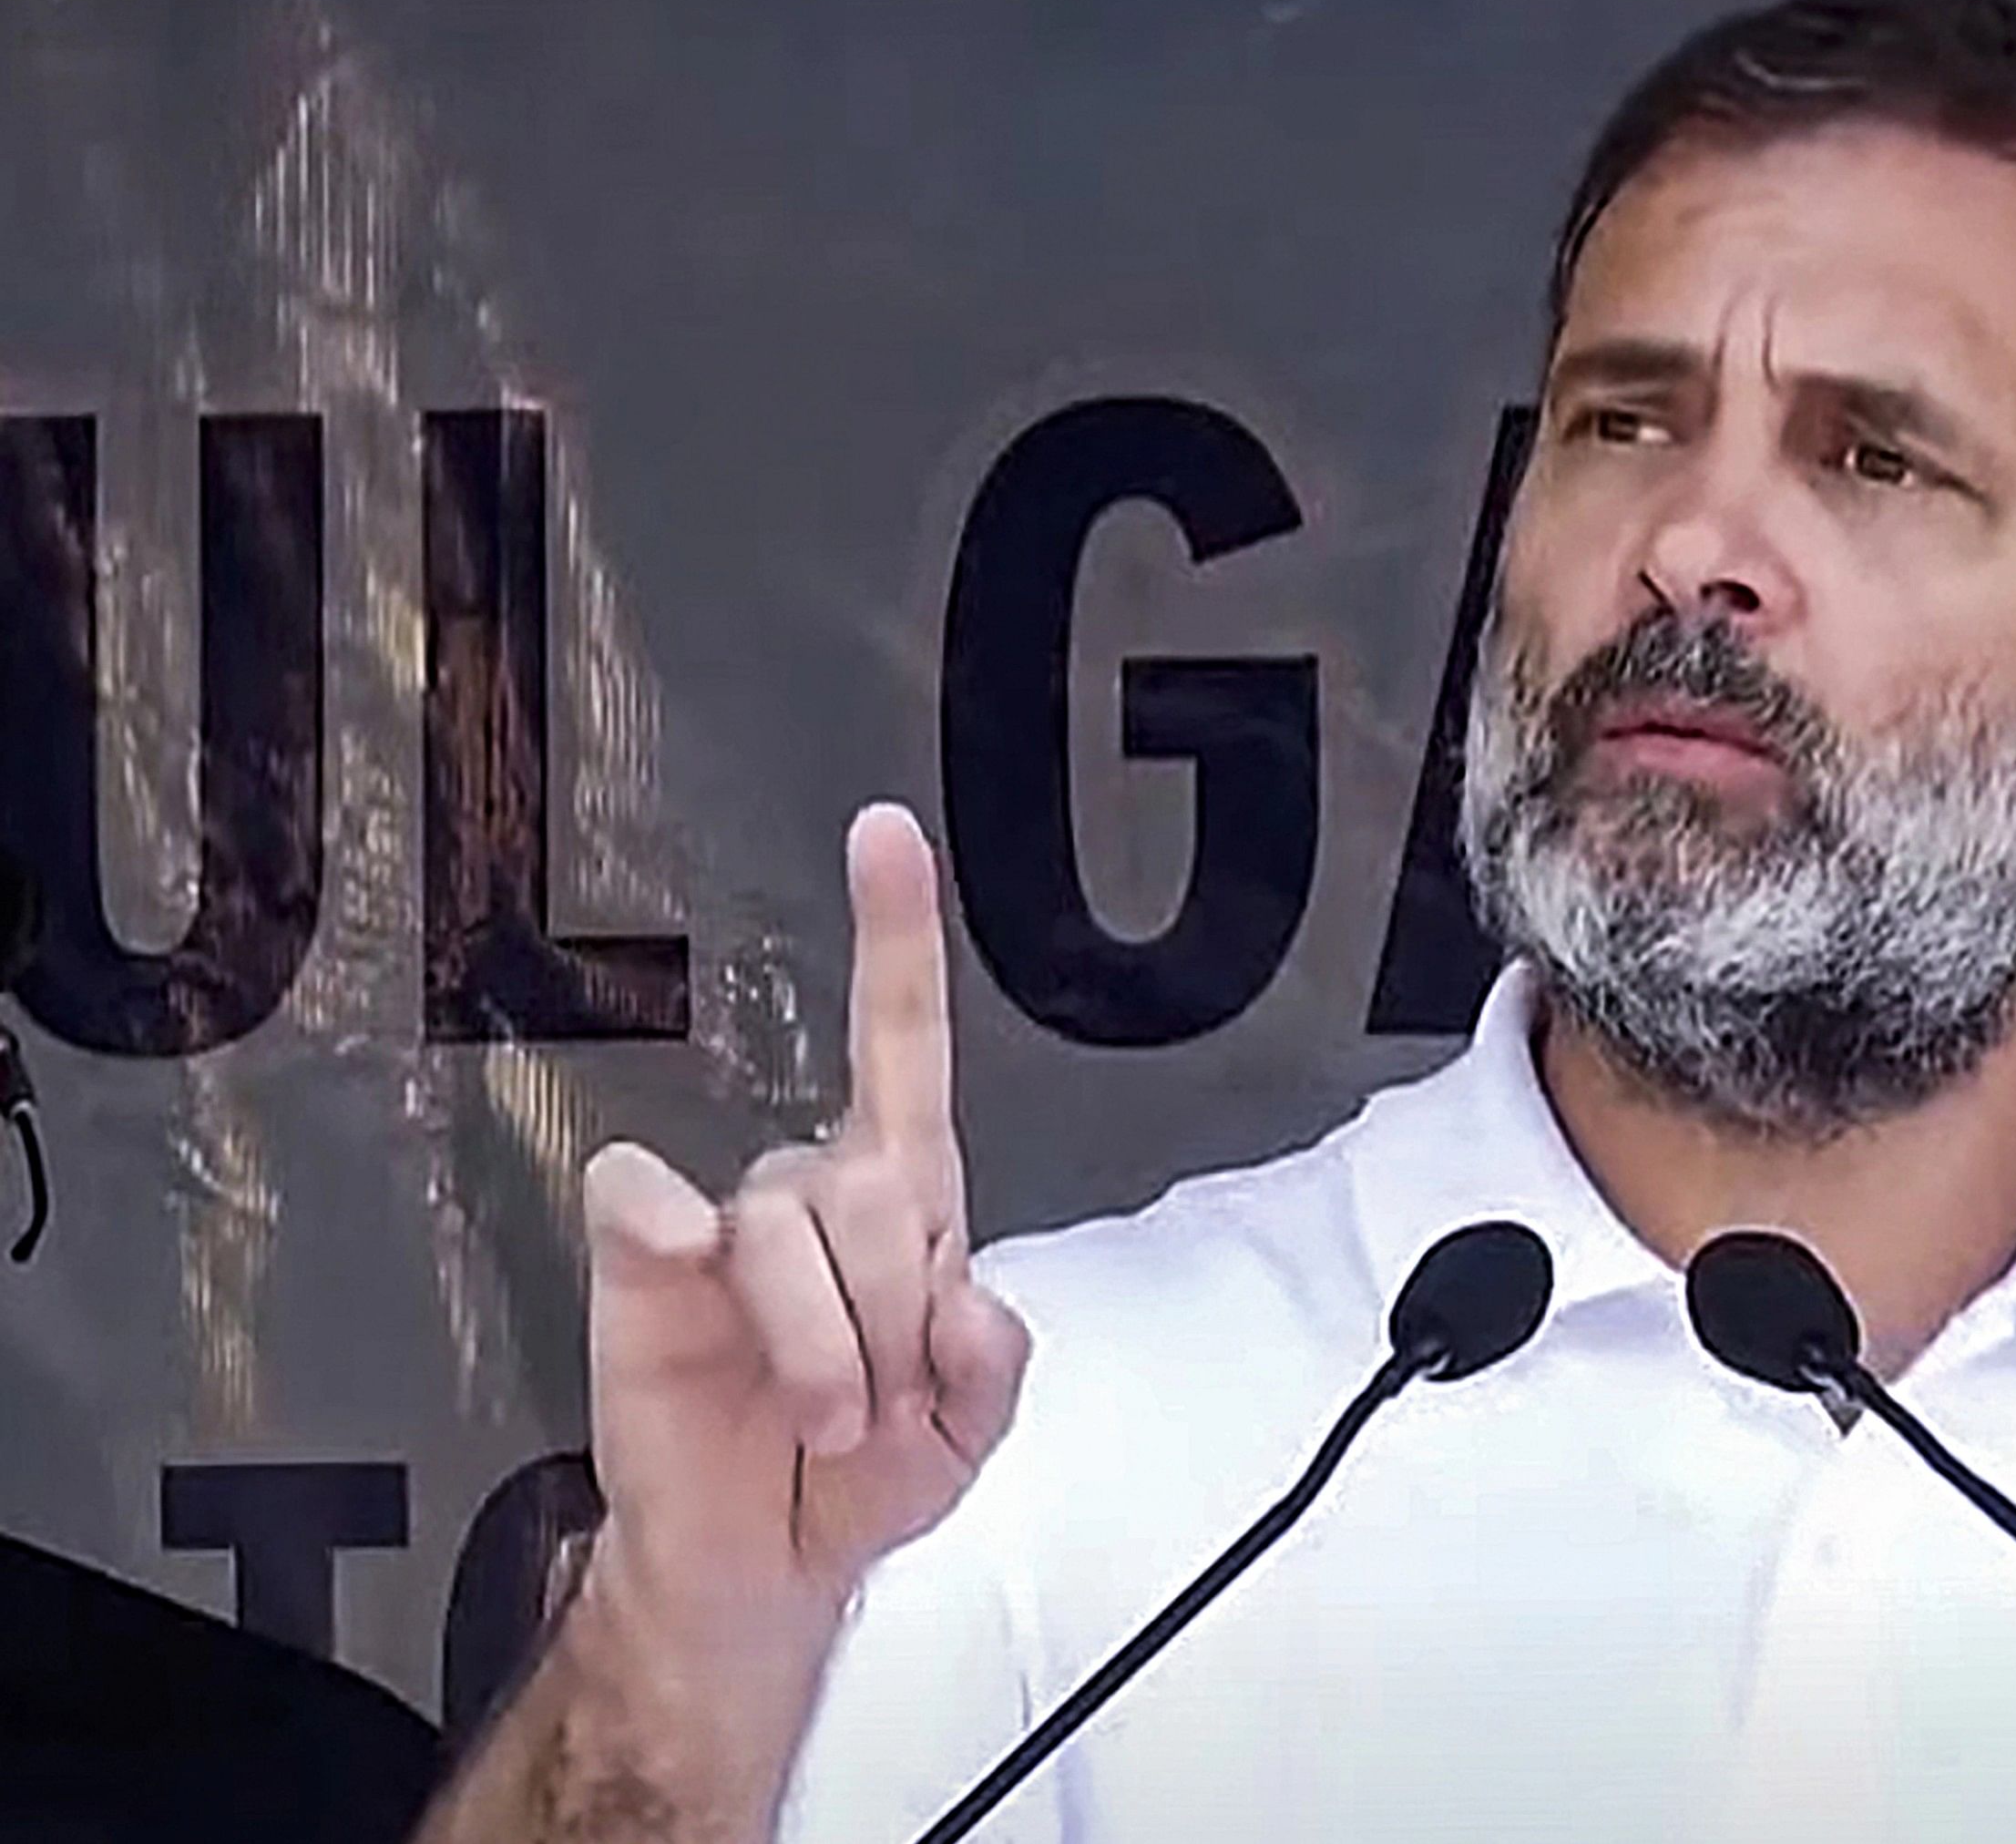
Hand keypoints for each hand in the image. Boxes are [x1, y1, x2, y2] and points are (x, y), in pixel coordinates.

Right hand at [577, 800, 1031, 1672]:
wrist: (761, 1565)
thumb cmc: (859, 1479)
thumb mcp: (967, 1435)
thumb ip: (996, 1366)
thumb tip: (969, 1301)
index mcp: (906, 1201)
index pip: (904, 1047)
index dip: (895, 938)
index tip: (885, 831)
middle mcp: (813, 1186)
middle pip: (883, 1181)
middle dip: (897, 1316)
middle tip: (881, 1411)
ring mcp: (723, 1218)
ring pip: (792, 1223)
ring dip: (828, 1351)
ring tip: (826, 1422)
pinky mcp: (638, 1254)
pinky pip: (656, 1208)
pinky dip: (700, 1270)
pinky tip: (718, 1331)